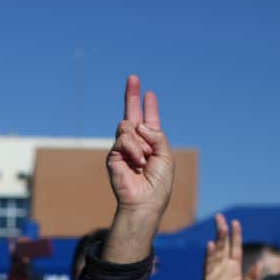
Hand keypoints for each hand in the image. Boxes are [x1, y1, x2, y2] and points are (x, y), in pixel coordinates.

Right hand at [103, 75, 172, 263]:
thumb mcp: (166, 155)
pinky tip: (138, 162)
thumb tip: (139, 125)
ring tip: (144, 160)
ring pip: (128, 127)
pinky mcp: (114, 155)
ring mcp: (123, 149)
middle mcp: (136, 144)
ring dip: (141, 143)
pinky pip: (124, 139)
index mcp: (151, 144)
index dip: (149, 108)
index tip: (149, 94)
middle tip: (133, 77)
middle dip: (132, 96)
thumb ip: (156, 136)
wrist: (145, 202)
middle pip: (131, 115)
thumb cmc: (158, 184)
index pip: (149, 122)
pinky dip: (134, 149)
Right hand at [199, 215, 252, 279]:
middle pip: (223, 246)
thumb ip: (254, 278)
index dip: (235, 235)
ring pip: (216, 253)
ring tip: (219, 227)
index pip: (235, 248)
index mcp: (234, 268)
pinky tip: (210, 245)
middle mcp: (223, 267)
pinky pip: (208, 266)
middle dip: (222, 231)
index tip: (235, 222)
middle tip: (219, 217)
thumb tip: (259, 263)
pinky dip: (209, 256)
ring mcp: (214, 272)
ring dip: (217, 240)